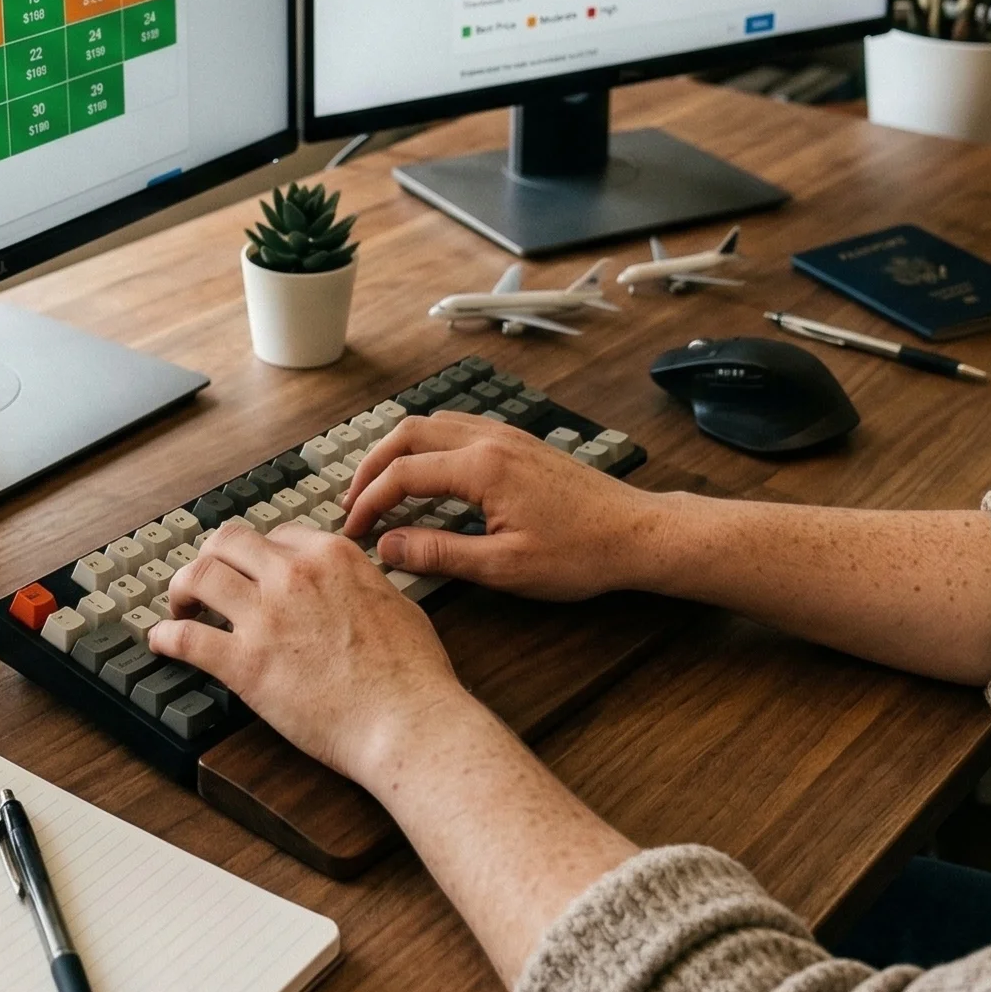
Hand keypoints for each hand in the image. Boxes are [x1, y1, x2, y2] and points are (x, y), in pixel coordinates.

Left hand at [148, 520, 483, 785]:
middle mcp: (292, 575)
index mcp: (331, 556)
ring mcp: (265, 616)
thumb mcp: (397, 603)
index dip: (259, 554)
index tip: (252, 571)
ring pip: (198, 576)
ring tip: (179, 606)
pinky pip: (186, 639)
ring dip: (181, 589)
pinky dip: (165, 637)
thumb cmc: (414, 674)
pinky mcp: (244, 663)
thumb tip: (357, 586)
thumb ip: (365, 585)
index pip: (277, 535)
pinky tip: (159, 642)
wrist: (407, 721)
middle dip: (211, 557)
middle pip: (228, 542)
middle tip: (206, 580)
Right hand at [340, 412, 680, 598]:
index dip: (369, 502)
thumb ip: (440, 553)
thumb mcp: (504, 567)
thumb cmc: (580, 553)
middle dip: (372, 467)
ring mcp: (506, 436)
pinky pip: (458, 427)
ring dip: (398, 451)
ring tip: (381, 488)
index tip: (353, 531)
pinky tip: (427, 474)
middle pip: (408, 434)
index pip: (403, 473)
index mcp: (482, 468)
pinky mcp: (519, 442)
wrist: (636, 534)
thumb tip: (389, 546)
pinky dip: (428, 445)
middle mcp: (490, 439)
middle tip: (354, 505)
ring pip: (433, 424)